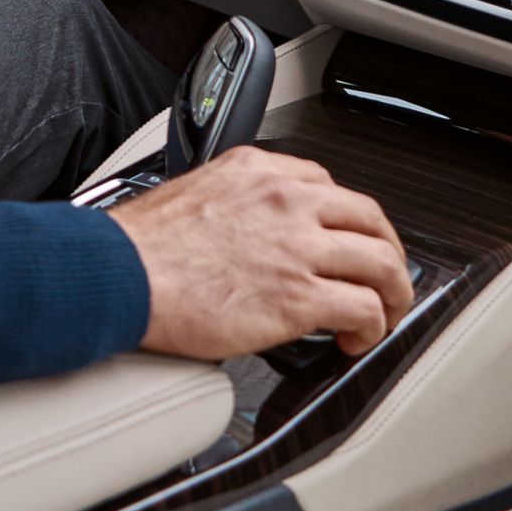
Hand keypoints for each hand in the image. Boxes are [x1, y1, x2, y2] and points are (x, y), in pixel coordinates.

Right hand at [108, 146, 413, 359]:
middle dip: (386, 252)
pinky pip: (366, 308)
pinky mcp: (300, 296)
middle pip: (370, 220)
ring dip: (392, 293)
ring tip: (383, 314)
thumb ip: (235, 204)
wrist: (119, 274)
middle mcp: (285, 200)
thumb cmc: (139, 245)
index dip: (345, 220)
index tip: (343, 241)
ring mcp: (298, 246)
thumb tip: (252, 234)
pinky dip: (373, 328)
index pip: (328, 185)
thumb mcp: (194, 193)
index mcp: (257, 171)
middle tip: (383, 277)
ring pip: (382, 263)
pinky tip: (356, 340)